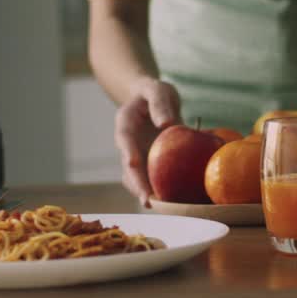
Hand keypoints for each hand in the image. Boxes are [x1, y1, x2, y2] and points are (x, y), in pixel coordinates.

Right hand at [115, 77, 181, 205]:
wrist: (151, 101)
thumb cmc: (154, 93)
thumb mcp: (158, 90)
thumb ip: (160, 104)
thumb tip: (167, 125)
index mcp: (125, 123)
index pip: (124, 138)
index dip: (128, 151)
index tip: (133, 163)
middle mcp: (127, 143)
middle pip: (128, 167)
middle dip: (136, 184)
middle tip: (147, 200)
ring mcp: (135, 156)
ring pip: (135, 179)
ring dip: (144, 193)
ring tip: (158, 207)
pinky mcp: (146, 164)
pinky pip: (149, 179)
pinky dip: (158, 190)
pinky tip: (172, 202)